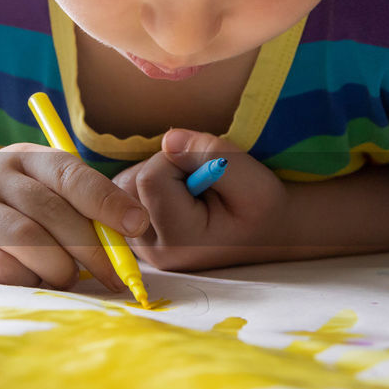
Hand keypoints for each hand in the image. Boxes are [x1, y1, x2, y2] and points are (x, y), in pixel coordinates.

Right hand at [0, 143, 149, 289]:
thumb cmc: (20, 213)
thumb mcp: (49, 194)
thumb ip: (86, 208)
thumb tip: (134, 228)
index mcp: (25, 157)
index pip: (69, 173)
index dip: (106, 199)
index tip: (137, 225)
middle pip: (50, 210)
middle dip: (90, 247)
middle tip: (112, 275)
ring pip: (26, 239)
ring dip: (59, 266)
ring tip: (67, 277)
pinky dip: (27, 279)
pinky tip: (34, 282)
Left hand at [112, 129, 287, 270]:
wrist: (264, 233)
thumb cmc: (262, 211)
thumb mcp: (255, 183)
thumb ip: (213, 156)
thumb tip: (169, 139)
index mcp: (178, 242)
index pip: (150, 178)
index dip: (179, 159)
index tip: (208, 173)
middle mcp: (150, 249)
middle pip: (132, 181)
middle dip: (166, 167)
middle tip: (203, 183)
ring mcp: (138, 243)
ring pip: (125, 185)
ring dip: (158, 173)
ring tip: (194, 189)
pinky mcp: (133, 232)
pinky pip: (125, 192)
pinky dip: (151, 183)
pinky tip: (179, 195)